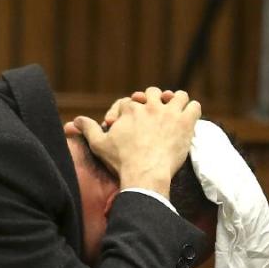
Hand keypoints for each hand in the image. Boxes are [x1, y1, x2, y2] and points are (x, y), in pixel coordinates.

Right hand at [68, 87, 200, 195]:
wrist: (144, 173)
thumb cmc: (121, 161)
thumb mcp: (99, 144)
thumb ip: (88, 129)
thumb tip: (74, 121)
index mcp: (130, 109)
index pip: (129, 101)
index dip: (127, 112)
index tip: (127, 124)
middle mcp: (150, 106)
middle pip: (153, 93)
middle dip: (152, 101)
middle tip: (153, 114)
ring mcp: (169, 112)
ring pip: (178, 96)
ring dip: (176, 102)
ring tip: (175, 111)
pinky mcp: (185, 122)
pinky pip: (194, 106)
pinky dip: (192, 110)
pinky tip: (189, 119)